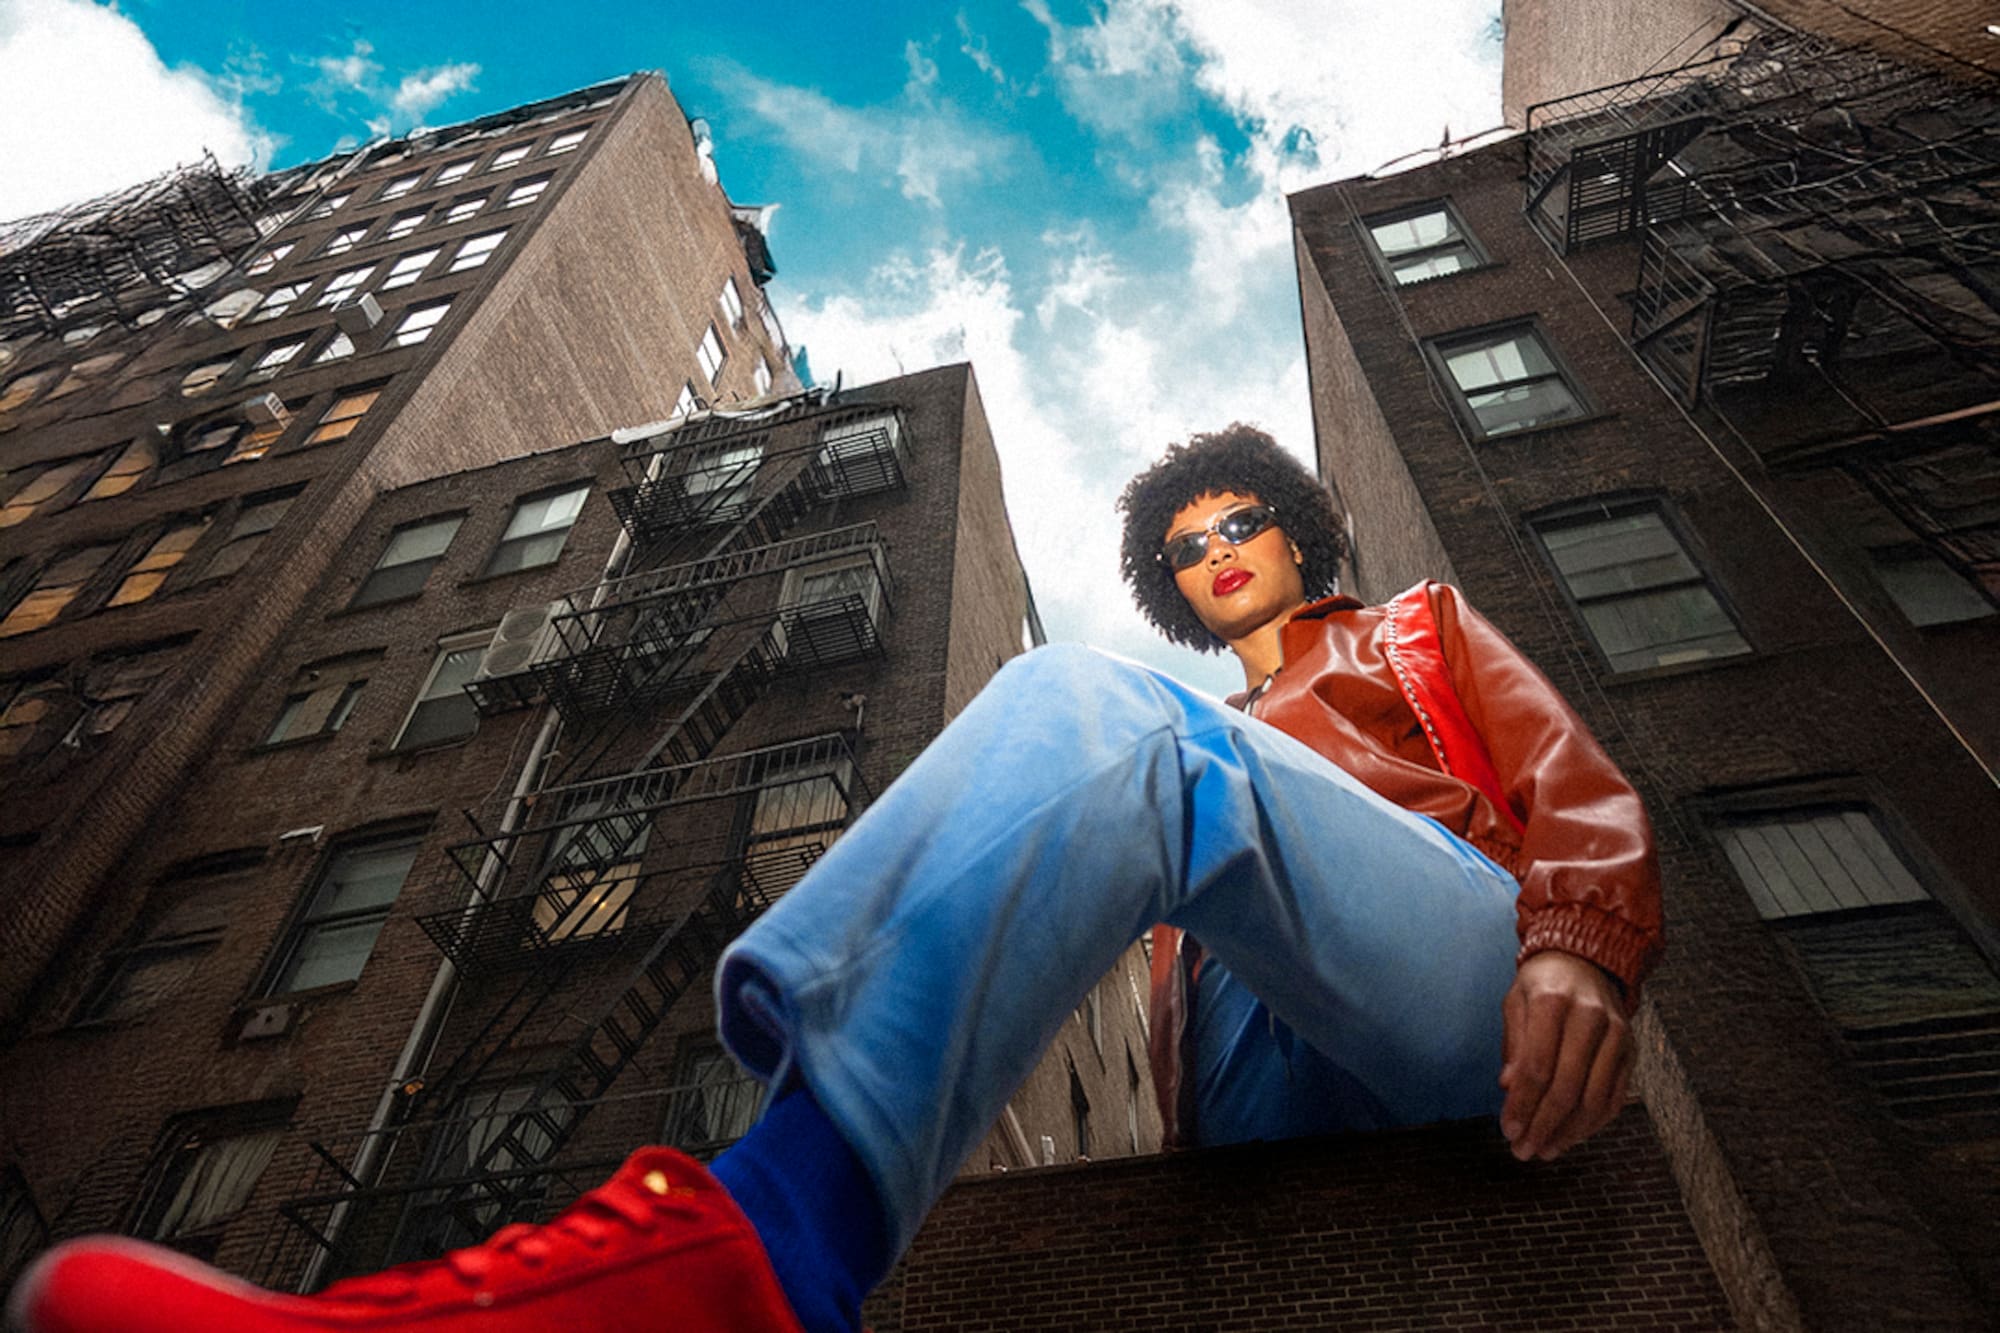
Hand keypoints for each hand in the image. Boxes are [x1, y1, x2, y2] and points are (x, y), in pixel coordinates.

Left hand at [1498, 950, 1631, 1160]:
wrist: (1587, 959)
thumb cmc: (1542, 983)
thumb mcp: (1516, 1001)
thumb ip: (1514, 1044)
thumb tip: (1508, 1087)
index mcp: (1554, 1002)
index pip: (1538, 1066)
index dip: (1522, 1104)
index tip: (1508, 1130)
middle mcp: (1591, 1018)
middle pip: (1566, 1087)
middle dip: (1543, 1126)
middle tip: (1524, 1151)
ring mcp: (1617, 1034)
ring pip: (1594, 1098)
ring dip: (1568, 1132)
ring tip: (1545, 1150)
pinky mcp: (1631, 1049)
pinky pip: (1615, 1096)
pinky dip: (1594, 1123)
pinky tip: (1572, 1136)